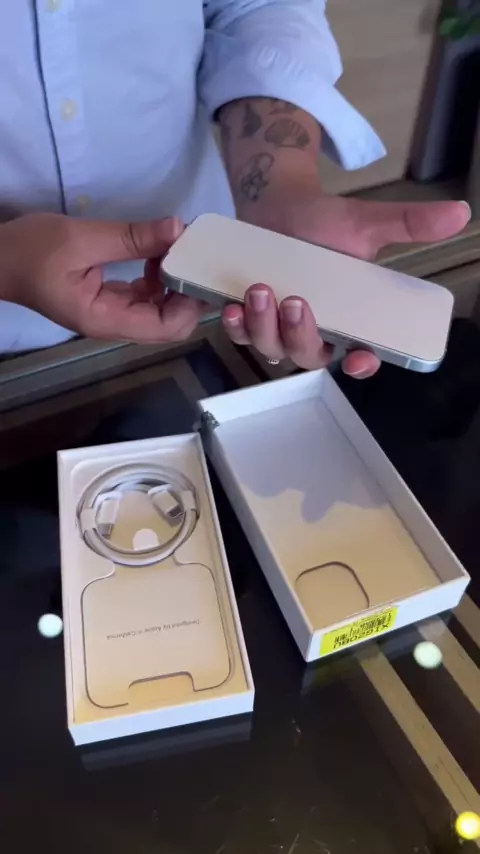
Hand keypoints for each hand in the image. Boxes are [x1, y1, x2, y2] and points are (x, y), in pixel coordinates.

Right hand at [0, 213, 202, 342]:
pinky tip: (155, 254)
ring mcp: (113, 315)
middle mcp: (114, 324)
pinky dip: (158, 278)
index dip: (189, 304)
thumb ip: (131, 237)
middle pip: (169, 325)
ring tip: (176, 250)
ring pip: (160, 311)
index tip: (197, 268)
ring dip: (174, 284)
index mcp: (106, 320)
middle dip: (187, 294)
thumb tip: (178, 229)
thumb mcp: (80, 238)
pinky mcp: (110, 301)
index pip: (166, 328)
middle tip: (194, 258)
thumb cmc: (30, 251)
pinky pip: (145, 298)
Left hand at [222, 184, 470, 376]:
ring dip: (263, 327)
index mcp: (348, 320)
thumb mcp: (364, 223)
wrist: (276, 206)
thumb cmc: (323, 223)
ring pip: (272, 348)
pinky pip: (241, 335)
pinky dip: (234, 324)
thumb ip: (408, 224)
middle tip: (295, 301)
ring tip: (259, 290)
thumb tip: (459, 213)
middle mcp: (314, 331)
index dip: (361, 365)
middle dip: (301, 336)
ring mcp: (278, 328)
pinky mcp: (248, 318)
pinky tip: (230, 306)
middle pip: (310, 356)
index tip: (358, 359)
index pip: (361, 356)